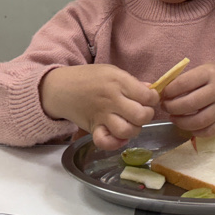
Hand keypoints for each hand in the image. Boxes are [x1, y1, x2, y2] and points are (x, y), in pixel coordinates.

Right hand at [41, 66, 158, 149]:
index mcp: (118, 81)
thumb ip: (132, 83)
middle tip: (141, 112)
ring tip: (131, 123)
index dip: (153, 99)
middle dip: (147, 116)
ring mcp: (102, 115)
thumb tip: (151, 92)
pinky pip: (106, 142)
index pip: (147, 96)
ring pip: (127, 131)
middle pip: (141, 116)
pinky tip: (119, 137)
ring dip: (134, 130)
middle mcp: (111, 99)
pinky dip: (115, 143)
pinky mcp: (93, 128)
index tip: (149, 99)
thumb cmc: (89, 77)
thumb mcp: (112, 71)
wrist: (61, 87)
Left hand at [160, 61, 214, 136]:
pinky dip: (195, 132)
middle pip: (190, 104)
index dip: (169, 91)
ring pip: (199, 121)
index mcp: (209, 74)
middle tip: (166, 107)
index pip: (184, 83)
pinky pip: (209, 131)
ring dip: (181, 122)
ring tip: (174, 118)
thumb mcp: (203, 70)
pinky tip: (188, 126)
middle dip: (172, 107)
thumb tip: (164, 94)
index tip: (163, 94)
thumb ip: (185, 80)